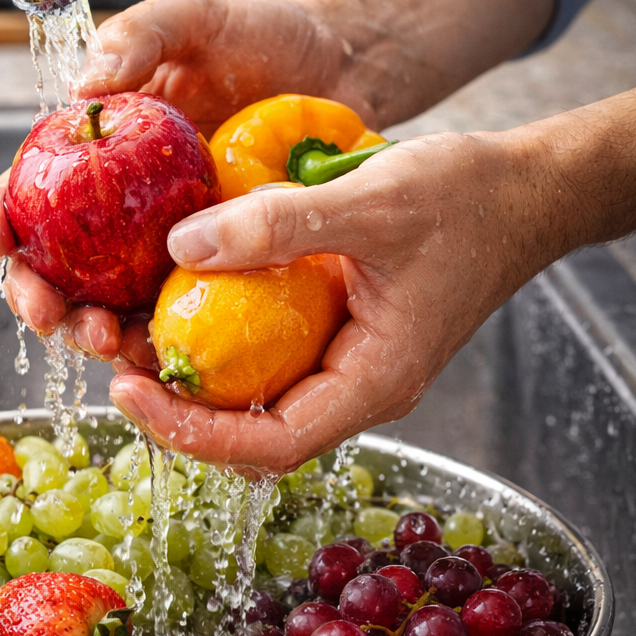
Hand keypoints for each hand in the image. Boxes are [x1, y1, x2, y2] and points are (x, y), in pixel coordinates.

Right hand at [0, 0, 364, 357]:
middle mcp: (114, 208)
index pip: (23, 190)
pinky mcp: (210, 274)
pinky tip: (155, 354)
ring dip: (89, 333)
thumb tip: (84, 89)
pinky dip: (154, 341)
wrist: (337, 74)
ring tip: (106, 339)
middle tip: (49, 315)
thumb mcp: (196, 17)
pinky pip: (171, 318)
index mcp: (92, 151)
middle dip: (36, 299)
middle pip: (52, 265)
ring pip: (103, 305)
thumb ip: (140, 33)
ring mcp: (159, 247)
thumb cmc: (260, 38)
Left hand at [109, 127, 579, 470]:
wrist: (522, 190)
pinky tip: (179, 296)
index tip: (131, 391)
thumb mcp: (371, 200)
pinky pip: (266, 355)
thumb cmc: (467, 198)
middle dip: (176, 409)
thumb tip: (182, 245)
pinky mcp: (335, 334)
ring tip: (129, 332)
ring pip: (253, 396)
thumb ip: (280, 223)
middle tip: (114, 360)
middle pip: (249, 433)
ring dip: (190, 374)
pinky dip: (218, 338)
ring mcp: (345, 364)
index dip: (192, 432)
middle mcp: (354, 387)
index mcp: (372, 382)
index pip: (270, 445)